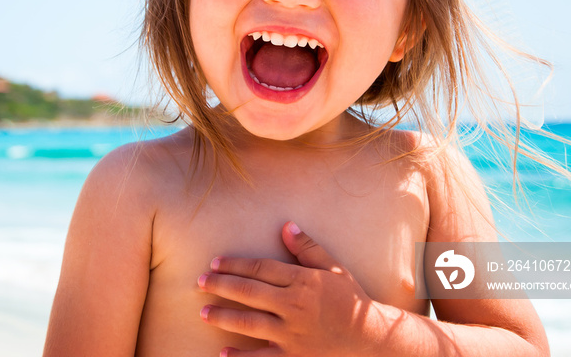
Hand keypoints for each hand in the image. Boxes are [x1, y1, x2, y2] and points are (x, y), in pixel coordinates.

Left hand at [197, 221, 376, 355]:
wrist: (371, 340)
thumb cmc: (350, 301)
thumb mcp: (333, 268)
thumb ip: (308, 248)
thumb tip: (286, 226)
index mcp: (302, 281)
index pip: (260, 268)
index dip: (235, 264)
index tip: (215, 262)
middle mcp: (294, 306)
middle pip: (248, 292)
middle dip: (220, 286)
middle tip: (199, 282)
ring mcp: (292, 335)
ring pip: (248, 323)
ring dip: (222, 317)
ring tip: (203, 313)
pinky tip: (223, 353)